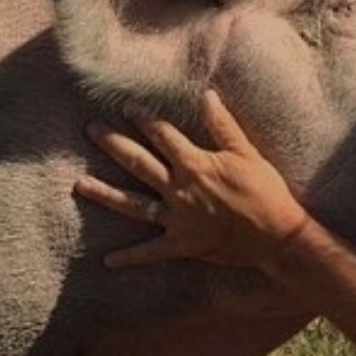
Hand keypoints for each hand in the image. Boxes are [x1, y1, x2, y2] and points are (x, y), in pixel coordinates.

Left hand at [74, 89, 313, 270]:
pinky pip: (151, 252)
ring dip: (105, 194)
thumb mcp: (247, 154)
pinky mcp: (182, 245)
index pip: (163, 135)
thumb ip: (223, 126)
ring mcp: (177, 219)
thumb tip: (207, 96)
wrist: (277, 236)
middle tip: (91, 129)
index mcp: (195, 165)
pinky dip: (130, 257)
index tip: (126, 107)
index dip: (145, 119)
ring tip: (79, 185)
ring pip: (133, 204)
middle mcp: (180, 190)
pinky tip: (107, 260)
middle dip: (113, 144)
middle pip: (139, 163)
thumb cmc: (265, 192)